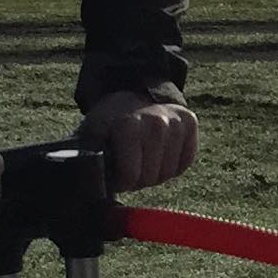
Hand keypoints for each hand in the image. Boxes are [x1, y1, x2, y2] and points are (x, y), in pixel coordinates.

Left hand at [78, 92, 198, 192]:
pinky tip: (160, 156)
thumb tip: (88, 183)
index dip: (122, 183)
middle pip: (152, 177)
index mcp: (128, 126)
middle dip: (139, 180)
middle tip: (130, 171)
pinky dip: (173, 165)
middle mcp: (156, 122)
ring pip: (170, 172)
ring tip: (144, 163)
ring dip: (156, 174)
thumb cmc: (109, 121)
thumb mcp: (91, 135)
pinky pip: (186, 161)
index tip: (117, 178)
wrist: (132, 95)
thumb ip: (89, 158)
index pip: (132, 176)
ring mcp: (176, 120)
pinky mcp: (190, 121)